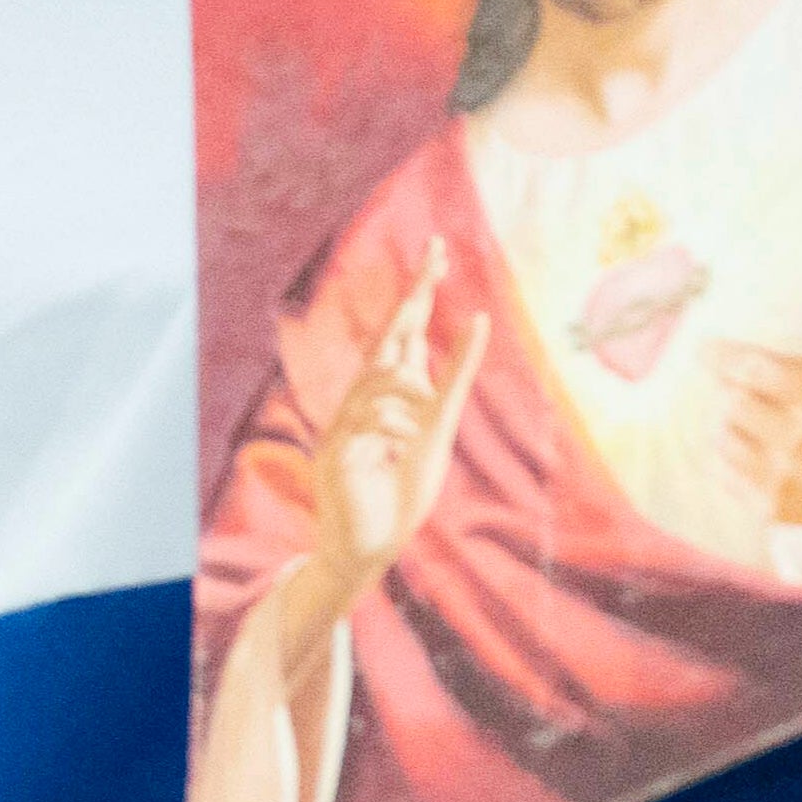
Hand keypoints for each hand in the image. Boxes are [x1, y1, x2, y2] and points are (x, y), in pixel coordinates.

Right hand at [290, 246, 485, 640]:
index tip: (436, 255)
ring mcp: (344, 420)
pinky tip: (399, 448)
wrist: (366, 546)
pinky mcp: (336, 448)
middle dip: (417, 295)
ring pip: (384, 378)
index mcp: (387, 395)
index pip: (403, 334)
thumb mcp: (433, 436)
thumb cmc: (399, 494)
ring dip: (409, 398)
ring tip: (414, 433)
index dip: (420, 295)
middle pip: (391, 336)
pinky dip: (394, 430)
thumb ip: (444, 392)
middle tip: (436, 255)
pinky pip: (372, 419)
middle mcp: (361, 399)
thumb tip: (465, 336)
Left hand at [706, 343, 801, 539]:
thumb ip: (789, 364)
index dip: (719, 355)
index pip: (749, 369)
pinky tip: (762, 452)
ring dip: (734, 425)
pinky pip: (723, 470)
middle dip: (736, 391)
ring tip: (764, 426)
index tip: (706, 350)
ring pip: (721, 436)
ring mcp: (786, 480)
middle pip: (729, 401)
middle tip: (756, 394)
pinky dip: (733, 456)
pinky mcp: (776, 509)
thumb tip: (717, 356)